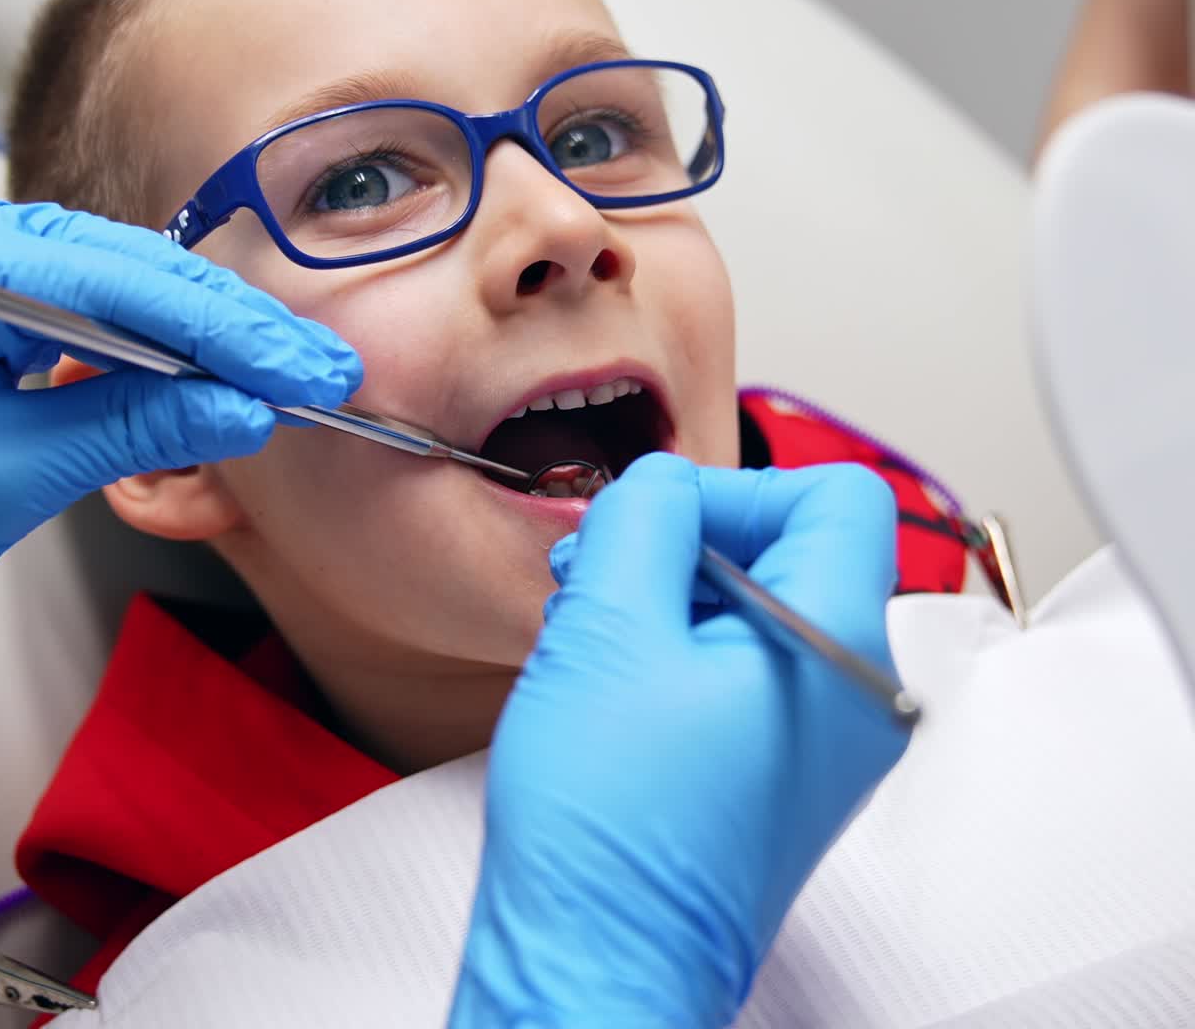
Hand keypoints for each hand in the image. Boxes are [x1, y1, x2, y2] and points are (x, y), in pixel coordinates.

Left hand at [0, 178, 361, 590]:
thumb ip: (129, 427)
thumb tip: (238, 409)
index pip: (129, 286)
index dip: (235, 334)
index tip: (306, 375)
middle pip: (134, 267)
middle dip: (235, 327)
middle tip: (317, 372)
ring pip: (119, 279)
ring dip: (203, 332)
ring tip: (279, 371)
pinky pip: (86, 301)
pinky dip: (153, 340)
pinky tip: (205, 364)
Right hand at [451, 453, 905, 1027]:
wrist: (595, 967)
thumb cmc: (607, 835)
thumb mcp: (607, 627)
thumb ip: (644, 518)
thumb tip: (663, 482)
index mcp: (839, 651)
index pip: (837, 497)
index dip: (739, 490)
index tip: (665, 522)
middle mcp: (856, 699)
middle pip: (795, 551)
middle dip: (688, 545)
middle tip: (606, 572)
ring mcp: (825, 743)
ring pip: (761, 609)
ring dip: (672, 596)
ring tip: (594, 629)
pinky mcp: (782, 771)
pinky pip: (747, 668)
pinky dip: (679, 648)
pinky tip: (613, 674)